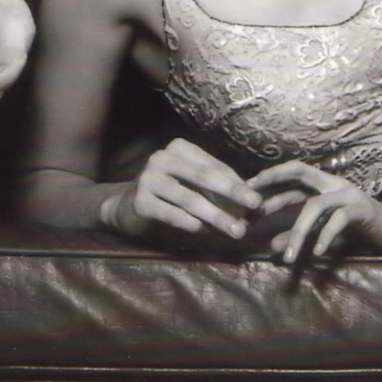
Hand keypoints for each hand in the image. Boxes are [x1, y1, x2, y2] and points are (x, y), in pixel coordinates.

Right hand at [104, 138, 263, 242]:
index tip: (257, 200)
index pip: (214, 166)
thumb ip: (219, 190)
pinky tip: (205, 232)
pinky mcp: (140, 202)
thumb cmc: (168, 195)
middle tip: (255, 206)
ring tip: (236, 230)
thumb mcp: (193, 186)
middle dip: (233, 193)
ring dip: (216, 215)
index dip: (237, 183)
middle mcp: (162, 158)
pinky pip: (171, 214)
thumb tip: (253, 204)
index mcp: (180, 148)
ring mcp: (149, 178)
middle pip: (205, 177)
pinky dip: (191, 224)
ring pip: (190, 198)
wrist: (125, 207)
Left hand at [248, 160, 381, 263]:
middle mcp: (333, 183)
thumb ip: (299, 234)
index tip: (246, 190)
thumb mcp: (323, 232)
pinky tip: (315, 253)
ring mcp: (348, 194)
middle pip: (300, 171)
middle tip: (253, 202)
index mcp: (323, 184)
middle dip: (273, 181)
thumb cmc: (357, 229)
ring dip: (297, 232)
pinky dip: (324, 236)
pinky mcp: (362, 209)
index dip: (269, 178)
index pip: (292, 174)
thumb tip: (271, 244)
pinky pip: (338, 220)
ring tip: (287, 256)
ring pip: (314, 206)